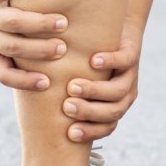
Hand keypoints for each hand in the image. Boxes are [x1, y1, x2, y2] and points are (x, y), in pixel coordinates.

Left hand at [0, 0, 68, 90]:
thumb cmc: (1, 15)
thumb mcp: (4, 37)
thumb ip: (25, 48)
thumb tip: (65, 65)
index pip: (2, 74)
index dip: (22, 81)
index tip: (47, 82)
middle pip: (12, 47)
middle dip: (39, 50)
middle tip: (62, 48)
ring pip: (12, 21)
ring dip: (39, 23)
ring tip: (62, 22)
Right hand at [61, 19, 143, 141]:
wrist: (111, 31)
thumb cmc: (84, 60)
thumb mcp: (74, 81)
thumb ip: (61, 96)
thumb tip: (32, 110)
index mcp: (112, 106)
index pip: (106, 127)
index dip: (91, 132)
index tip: (70, 133)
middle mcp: (124, 95)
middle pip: (113, 112)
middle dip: (89, 112)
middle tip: (67, 106)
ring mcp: (129, 75)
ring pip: (118, 90)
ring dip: (95, 90)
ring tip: (73, 85)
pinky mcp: (132, 54)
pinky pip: (124, 61)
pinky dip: (109, 62)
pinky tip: (92, 60)